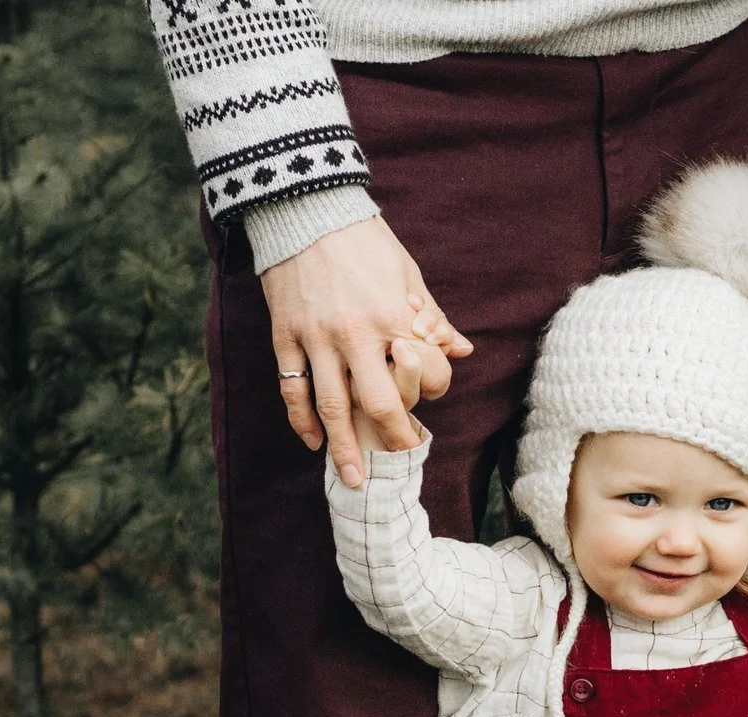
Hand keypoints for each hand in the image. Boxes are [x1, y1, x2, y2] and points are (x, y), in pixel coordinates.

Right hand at [260, 215, 472, 486]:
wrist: (303, 206)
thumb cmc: (363, 239)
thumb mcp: (408, 272)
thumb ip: (433, 317)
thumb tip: (462, 350)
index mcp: (393, 316)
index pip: (421, 373)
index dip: (430, 391)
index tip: (428, 402)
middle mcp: (355, 333)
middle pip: (376, 404)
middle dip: (391, 438)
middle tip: (399, 460)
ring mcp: (316, 338)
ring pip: (331, 407)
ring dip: (344, 448)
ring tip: (354, 479)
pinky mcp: (285, 336)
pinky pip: (293, 389)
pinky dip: (302, 421)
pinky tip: (313, 442)